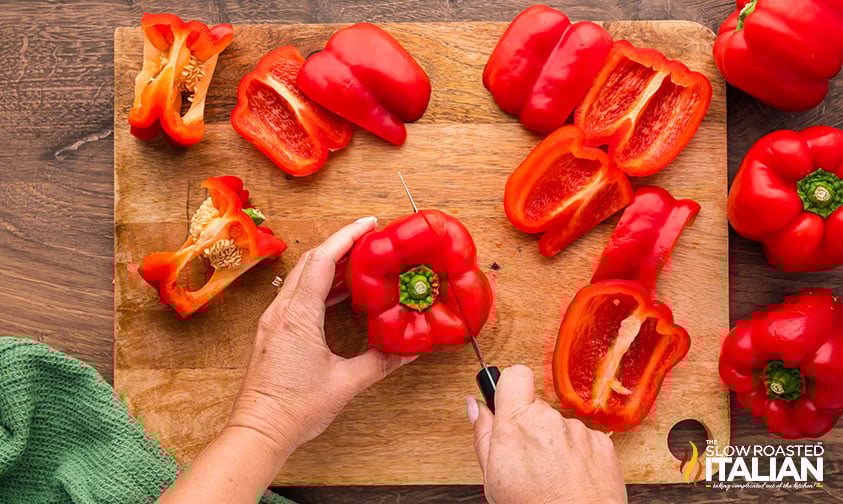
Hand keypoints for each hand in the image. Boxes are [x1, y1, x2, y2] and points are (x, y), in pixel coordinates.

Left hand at [227, 216, 415, 457]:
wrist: (258, 431)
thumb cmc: (294, 409)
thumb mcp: (345, 383)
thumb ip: (380, 362)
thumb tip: (409, 349)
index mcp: (298, 315)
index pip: (322, 260)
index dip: (347, 236)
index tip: (370, 224)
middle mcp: (281, 311)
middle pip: (310, 262)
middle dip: (341, 245)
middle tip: (371, 241)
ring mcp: (273, 321)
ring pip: (302, 278)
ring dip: (330, 266)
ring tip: (361, 264)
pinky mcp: (272, 332)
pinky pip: (297, 296)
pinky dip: (319, 287)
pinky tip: (340, 296)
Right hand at [468, 365, 625, 503]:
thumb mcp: (492, 477)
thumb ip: (482, 434)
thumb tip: (475, 407)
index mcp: (518, 422)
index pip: (515, 375)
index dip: (510, 387)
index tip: (507, 403)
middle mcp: (550, 420)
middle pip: (537, 408)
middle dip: (531, 426)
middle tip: (526, 460)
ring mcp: (579, 431)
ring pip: (561, 427)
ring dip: (555, 445)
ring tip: (552, 477)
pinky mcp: (602, 444)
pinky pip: (584, 440)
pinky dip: (578, 456)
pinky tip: (571, 479)